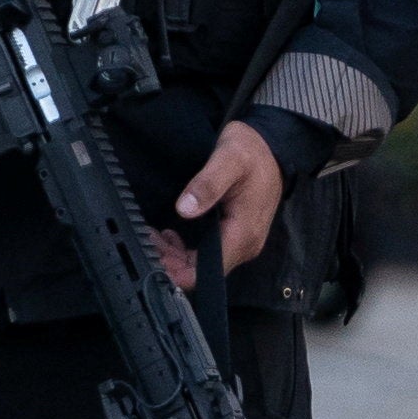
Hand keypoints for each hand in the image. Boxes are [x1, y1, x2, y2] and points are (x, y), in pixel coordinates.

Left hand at [153, 120, 283, 292]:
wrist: (272, 147)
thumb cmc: (251, 151)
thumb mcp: (229, 160)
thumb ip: (208, 185)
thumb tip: (184, 210)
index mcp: (243, 234)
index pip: (205, 271)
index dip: (176, 270)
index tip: (152, 253)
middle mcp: (245, 246)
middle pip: (201, 271)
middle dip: (170, 262)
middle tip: (146, 238)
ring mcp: (241, 243)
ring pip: (202, 264)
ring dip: (175, 256)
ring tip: (152, 235)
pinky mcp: (236, 237)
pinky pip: (208, 254)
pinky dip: (185, 250)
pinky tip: (169, 235)